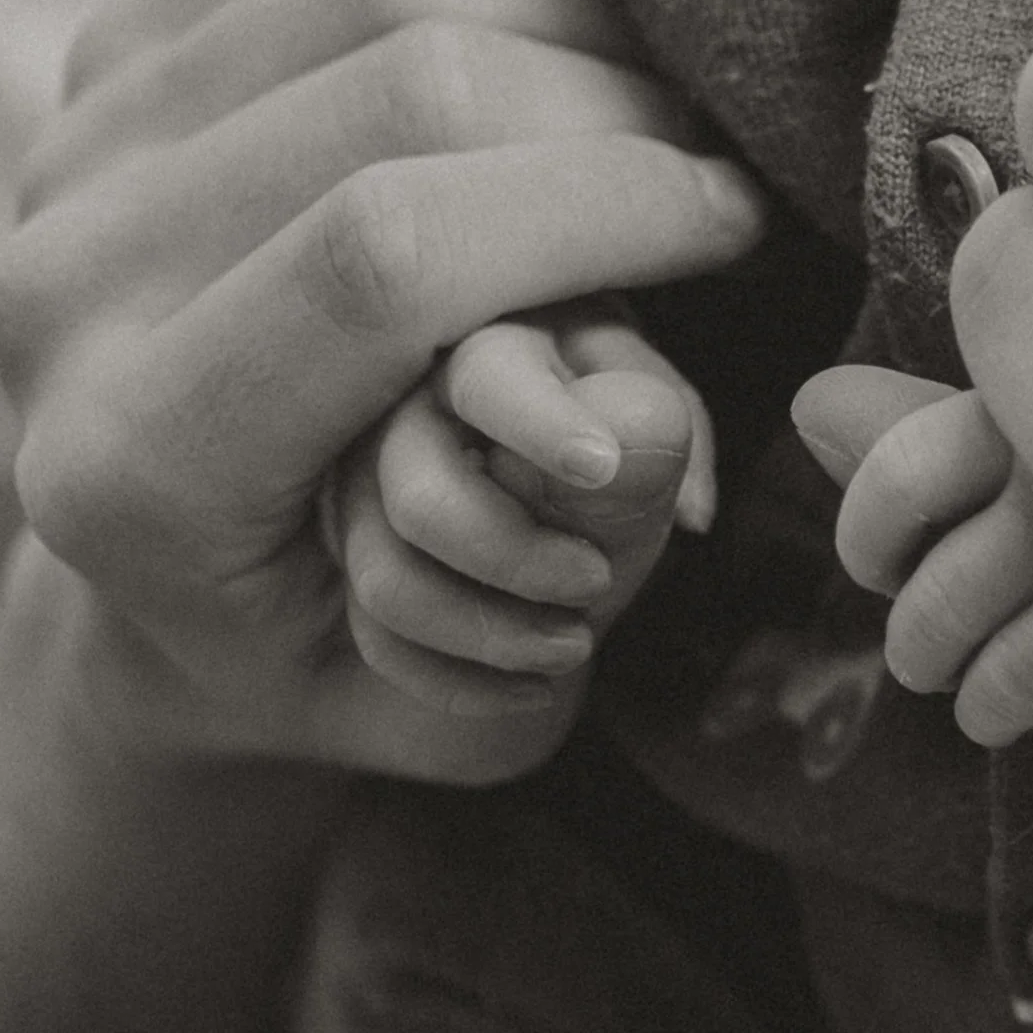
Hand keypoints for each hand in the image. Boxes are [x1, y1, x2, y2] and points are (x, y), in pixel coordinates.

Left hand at [0, 0, 766, 780]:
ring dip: (583, 8)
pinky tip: (594, 17)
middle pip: (397, 81)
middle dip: (618, 109)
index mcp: (134, 466)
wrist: (186, 596)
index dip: (603, 207)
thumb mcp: (479, 683)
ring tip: (668, 107)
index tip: (733, 221)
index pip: (385, 254)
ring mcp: (80, 135)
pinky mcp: (132, 39)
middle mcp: (64, 281)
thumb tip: (636, 404)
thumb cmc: (363, 655)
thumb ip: (563, 559)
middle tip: (722, 172)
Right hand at [335, 302, 704, 714]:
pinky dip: (460, 682)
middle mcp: (403, 411)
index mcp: (494, 346)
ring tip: (573, 644)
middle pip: (421, 498)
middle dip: (516, 559)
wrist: (565, 519)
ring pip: (388, 578)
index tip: (600, 468)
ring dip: (494, 633)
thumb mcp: (647, 430)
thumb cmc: (615, 450)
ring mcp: (361, 487)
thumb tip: (684, 497)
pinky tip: (529, 686)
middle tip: (598, 580)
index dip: (542, 424)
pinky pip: (377, 640)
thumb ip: (653, 444)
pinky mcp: (348, 561)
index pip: (491, 374)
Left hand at [795, 365, 1032, 799]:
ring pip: (1012, 678)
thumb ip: (939, 406)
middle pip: (943, 598)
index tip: (880, 556)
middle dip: (924, 641)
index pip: (899, 479)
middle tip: (928, 652)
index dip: (872, 531)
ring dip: (992, 702)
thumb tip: (808, 409)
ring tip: (990, 707)